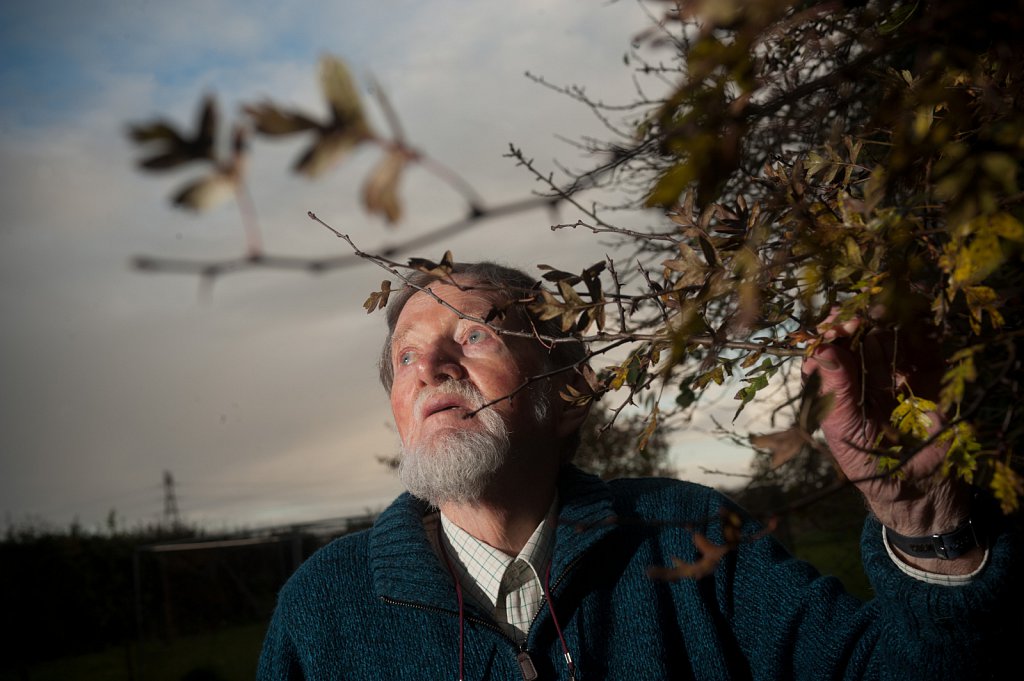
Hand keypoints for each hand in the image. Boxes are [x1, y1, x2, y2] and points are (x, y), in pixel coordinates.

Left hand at [802, 313, 981, 572]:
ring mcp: (900, 376)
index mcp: (841, 387)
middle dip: (854, 321)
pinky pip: (924, 349)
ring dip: (882, 321)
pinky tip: (907, 326)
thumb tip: (819, 350)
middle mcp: (868, 376)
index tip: (829, 327)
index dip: (829, 335)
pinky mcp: (931, 380)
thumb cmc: (868, 465)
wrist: (916, 490)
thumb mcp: (843, 429)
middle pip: (859, 337)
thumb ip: (834, 390)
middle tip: (852, 315)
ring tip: (875, 312)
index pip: (832, 351)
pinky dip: (916, 334)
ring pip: (889, 337)